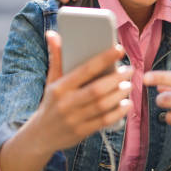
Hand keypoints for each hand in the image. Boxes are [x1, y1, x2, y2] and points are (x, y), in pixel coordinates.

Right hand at [34, 31, 132, 153]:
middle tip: (130, 69)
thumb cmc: (51, 102)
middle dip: (117, 78)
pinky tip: (127, 104)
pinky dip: (118, 112)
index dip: (104, 59)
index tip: (119, 49)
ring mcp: (74, 119)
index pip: (85, 70)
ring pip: (102, 105)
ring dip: (120, 94)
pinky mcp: (81, 132)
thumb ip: (56, 57)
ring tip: (129, 84)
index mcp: (60, 87)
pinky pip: (104, 121)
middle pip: (97, 90)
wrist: (40, 136)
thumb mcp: (51, 80)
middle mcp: (66, 103)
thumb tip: (52, 33)